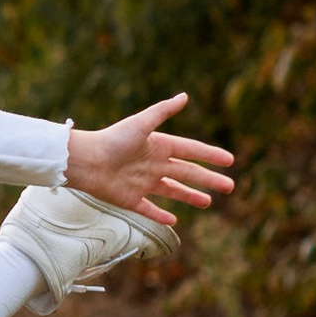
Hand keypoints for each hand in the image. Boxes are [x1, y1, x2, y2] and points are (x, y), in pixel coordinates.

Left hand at [64, 95, 234, 227]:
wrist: (85, 161)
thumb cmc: (112, 140)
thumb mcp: (141, 123)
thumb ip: (162, 111)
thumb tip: (185, 95)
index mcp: (158, 146)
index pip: (191, 151)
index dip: (210, 155)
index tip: (229, 160)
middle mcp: (153, 164)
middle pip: (187, 173)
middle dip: (209, 179)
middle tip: (230, 186)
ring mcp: (142, 183)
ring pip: (172, 191)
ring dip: (191, 196)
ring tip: (209, 202)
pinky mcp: (130, 199)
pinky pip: (149, 209)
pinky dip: (161, 215)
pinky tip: (174, 221)